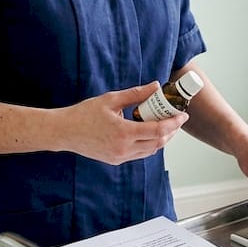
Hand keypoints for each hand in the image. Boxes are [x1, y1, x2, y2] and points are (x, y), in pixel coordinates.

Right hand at [57, 83, 187, 164]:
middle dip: (171, 131)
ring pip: (150, 150)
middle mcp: (124, 148)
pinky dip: (148, 144)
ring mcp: (120, 157)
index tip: (183, 115)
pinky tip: (148, 132)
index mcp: (123, 132)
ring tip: (165, 124)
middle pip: (158, 143)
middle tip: (176, 118)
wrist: (64, 132)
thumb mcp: (110, 99)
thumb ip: (135, 94)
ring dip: (161, 139)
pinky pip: (139, 153)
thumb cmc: (84, 114)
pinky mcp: (115, 160)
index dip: (174, 123)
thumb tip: (155, 86)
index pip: (158, 130)